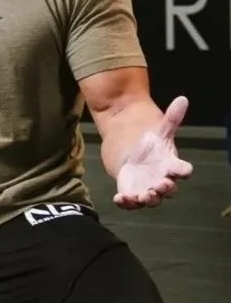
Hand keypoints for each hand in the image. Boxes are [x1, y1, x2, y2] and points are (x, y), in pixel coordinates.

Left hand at [114, 95, 193, 209]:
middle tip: (157, 185)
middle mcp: (161, 180)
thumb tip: (182, 99)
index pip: (182, 170)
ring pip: (151, 200)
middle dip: (164, 189)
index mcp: (171, 165)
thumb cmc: (151, 144)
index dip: (183, 171)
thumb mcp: (159, 130)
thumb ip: (171, 118)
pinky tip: (119, 198)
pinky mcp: (132, 193)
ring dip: (147, 199)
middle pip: (168, 190)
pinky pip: (130, 203)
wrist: (132, 152)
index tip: (184, 170)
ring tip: (141, 196)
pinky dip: (125, 203)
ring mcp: (147, 189)